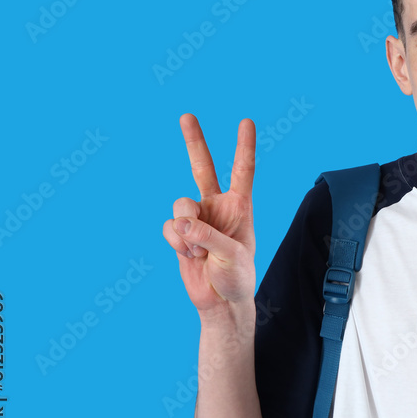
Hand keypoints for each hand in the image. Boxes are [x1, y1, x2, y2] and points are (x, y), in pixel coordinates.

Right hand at [162, 113, 256, 314]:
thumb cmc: (237, 277)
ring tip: (200, 250)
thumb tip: (179, 221)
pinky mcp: (179, 234)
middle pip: (203, 167)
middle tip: (187, 116)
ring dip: (187, 228)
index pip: (243, 170)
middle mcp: (217, 206)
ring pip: (180, 204)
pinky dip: (177, 242)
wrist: (221, 301)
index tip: (246, 121)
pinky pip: (170, 228)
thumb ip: (207, 234)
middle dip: (194, 141)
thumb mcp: (231, 255)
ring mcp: (197, 219)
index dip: (244, 146)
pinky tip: (190, 255)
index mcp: (240, 206)